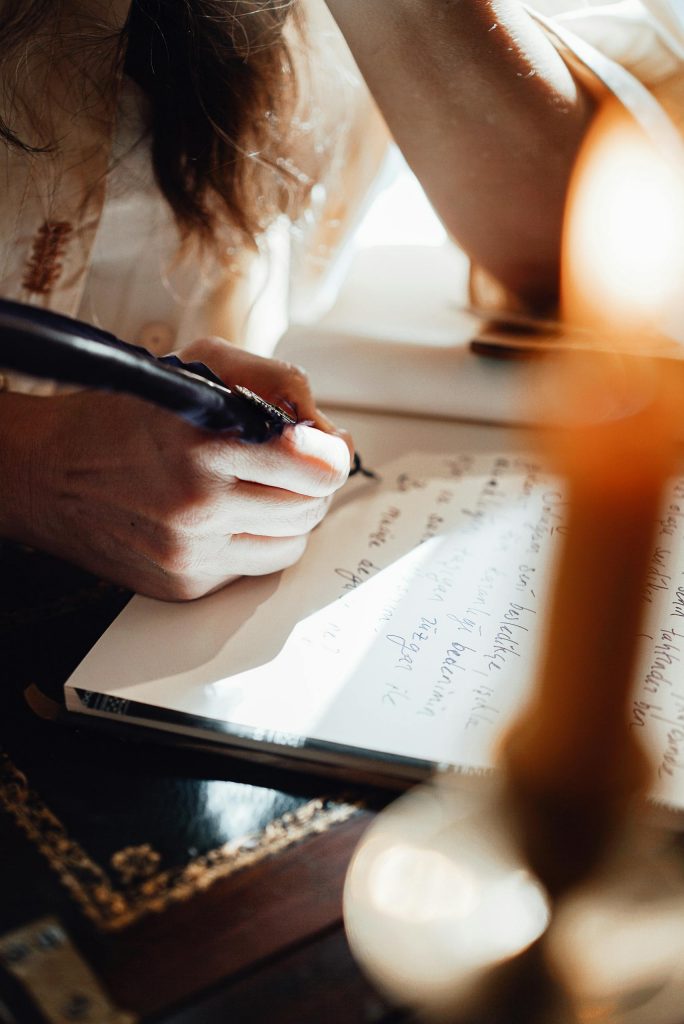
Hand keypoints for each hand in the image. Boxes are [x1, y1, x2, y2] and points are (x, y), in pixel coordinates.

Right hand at [0, 339, 350, 599]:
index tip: (322, 447)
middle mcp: (199, 503)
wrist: (49, 472)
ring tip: (259, 489)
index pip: (316, 467)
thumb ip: (279, 385)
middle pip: (310, 506)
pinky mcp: (186, 584)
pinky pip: (256, 568)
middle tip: (290, 463)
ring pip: (292, 543)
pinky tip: (231, 517)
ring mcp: (192, 551)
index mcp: (205, 441)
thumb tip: (335, 437)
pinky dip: (256, 541)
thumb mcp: (202, 365)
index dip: (328, 454)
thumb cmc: (127, 413)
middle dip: (310, 482)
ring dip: (289, 515)